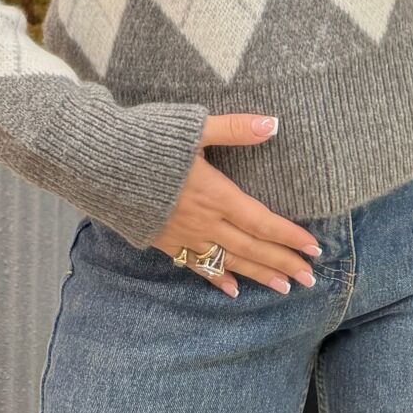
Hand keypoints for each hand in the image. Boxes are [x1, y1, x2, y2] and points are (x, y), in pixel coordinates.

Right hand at [150, 112, 321, 296]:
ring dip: (258, 274)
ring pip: (229, 262)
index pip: (262, 221)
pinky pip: (196, 266)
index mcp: (215, 194)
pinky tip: (233, 289)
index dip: (289, 236)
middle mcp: (204, 221)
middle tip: (310, 279)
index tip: (314, 249)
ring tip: (284, 288)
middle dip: (282, 263)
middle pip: (251, 247)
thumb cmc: (148, 141)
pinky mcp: (164, 241)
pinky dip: (217, 278)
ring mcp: (183, 235)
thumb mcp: (194, 128)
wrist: (98, 164)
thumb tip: (272, 123)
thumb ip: (234, 129)